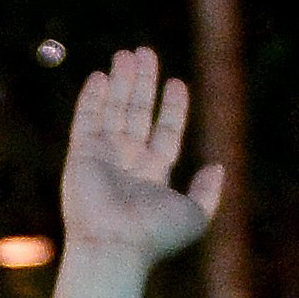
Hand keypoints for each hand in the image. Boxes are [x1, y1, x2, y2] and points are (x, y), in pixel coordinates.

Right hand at [58, 46, 220, 261]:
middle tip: (146, 52)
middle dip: (143, 83)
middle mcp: (128, 162)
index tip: (176, 82)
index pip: (165, 131)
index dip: (172, 107)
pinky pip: (86, 119)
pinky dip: (92, 98)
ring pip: (114, 109)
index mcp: (154, 174)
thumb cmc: (155, 234)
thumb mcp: (196, 215)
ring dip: (121, 81)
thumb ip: (208, 192)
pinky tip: (100, 76)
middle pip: (138, 113)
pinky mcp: (81, 154)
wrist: (115, 245)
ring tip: (127, 53)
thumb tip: (217, 166)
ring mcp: (103, 156)